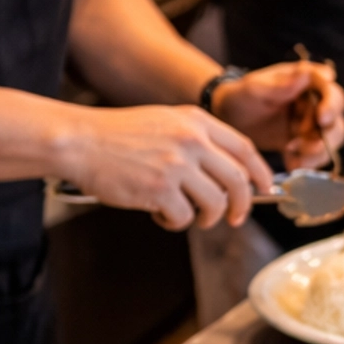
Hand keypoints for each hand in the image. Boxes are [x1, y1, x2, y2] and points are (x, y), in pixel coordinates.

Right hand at [57, 105, 271, 230]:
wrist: (80, 141)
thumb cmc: (117, 135)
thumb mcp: (165, 121)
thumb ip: (197, 139)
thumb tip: (228, 171)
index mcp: (196, 121)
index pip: (245, 149)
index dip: (260, 173)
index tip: (263, 188)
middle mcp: (192, 140)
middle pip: (238, 180)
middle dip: (242, 205)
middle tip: (234, 217)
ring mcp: (176, 165)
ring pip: (214, 203)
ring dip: (207, 218)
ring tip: (190, 216)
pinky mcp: (159, 189)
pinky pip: (184, 217)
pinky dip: (176, 222)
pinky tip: (161, 215)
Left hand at [212, 61, 343, 167]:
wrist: (229, 118)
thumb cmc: (241, 95)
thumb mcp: (255, 88)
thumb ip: (280, 84)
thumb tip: (306, 74)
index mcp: (306, 82)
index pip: (330, 90)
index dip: (331, 104)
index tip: (322, 118)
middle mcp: (314, 103)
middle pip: (336, 119)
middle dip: (326, 135)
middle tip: (305, 145)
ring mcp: (312, 125)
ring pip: (330, 140)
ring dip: (318, 151)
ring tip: (294, 157)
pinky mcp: (305, 143)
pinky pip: (317, 156)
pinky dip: (308, 163)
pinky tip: (290, 164)